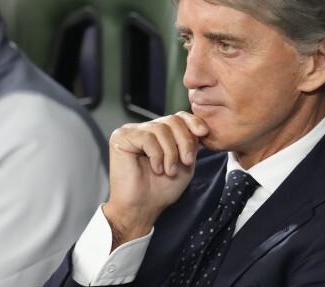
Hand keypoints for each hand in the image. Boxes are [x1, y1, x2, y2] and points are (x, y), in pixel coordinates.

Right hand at [102, 111, 208, 249]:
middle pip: (172, 120)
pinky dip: (156, 155)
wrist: (143, 208)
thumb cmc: (162, 189)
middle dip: (184, 141)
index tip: (204, 133)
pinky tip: (156, 169)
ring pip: (161, 129)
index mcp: (160, 132)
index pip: (178, 116)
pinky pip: (147, 137)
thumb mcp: (185, 162)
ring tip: (169, 171)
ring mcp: (132, 131)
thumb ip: (191, 143)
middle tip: (186, 162)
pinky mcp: (121, 137)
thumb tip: (200, 127)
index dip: (192, 122)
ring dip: (170, 152)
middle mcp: (145, 128)